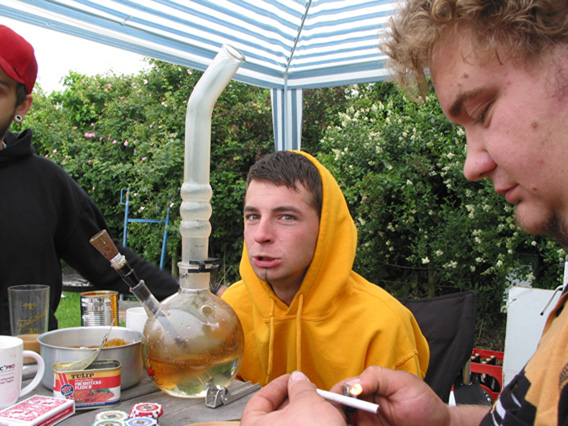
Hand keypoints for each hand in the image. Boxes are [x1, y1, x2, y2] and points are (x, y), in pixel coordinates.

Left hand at [240, 371, 346, 425]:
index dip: (278, 385)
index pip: (259, 400)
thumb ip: (300, 386)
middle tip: (309, 391)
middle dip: (296, 401)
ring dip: (308, 415)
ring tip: (323, 407)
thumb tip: (298, 380)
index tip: (291, 379)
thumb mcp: (307, 402)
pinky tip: (328, 422)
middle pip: (276, 415)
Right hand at [330, 366, 450, 425]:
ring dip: (342, 422)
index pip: (342, 389)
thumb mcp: (402, 383)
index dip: (336, 395)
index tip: (340, 403)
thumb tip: (352, 386)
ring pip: (344, 421)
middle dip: (335, 413)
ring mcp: (365, 422)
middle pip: (338, 408)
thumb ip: (376, 378)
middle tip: (339, 419)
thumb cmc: (423, 402)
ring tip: (344, 424)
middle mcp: (362, 405)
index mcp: (366, 387)